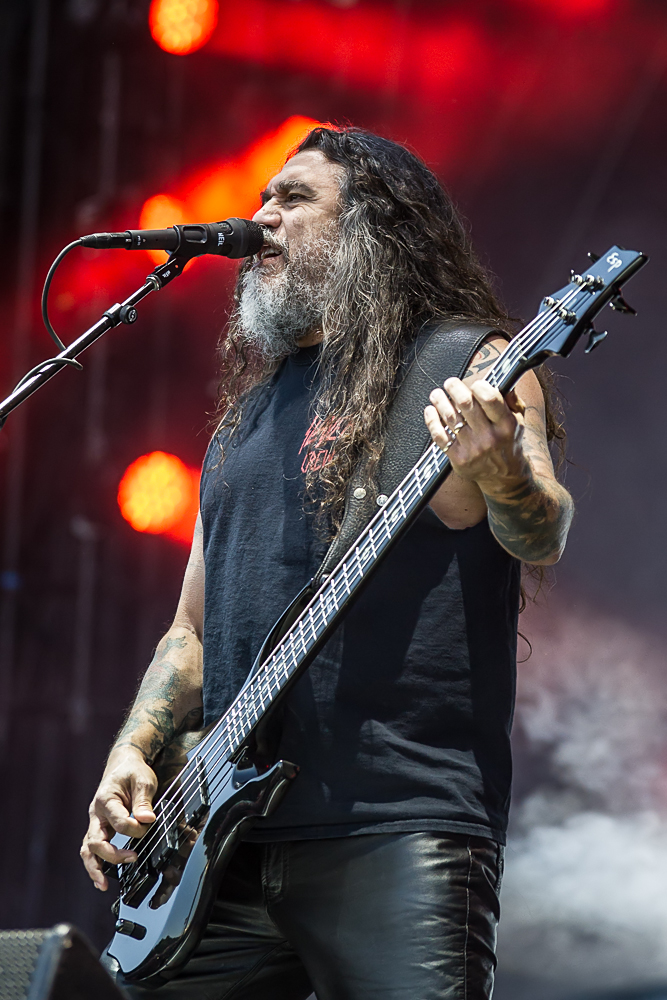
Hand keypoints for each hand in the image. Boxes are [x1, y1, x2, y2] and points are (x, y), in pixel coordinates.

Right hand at [80, 746, 157, 890]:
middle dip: (113, 854)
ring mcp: (96, 823)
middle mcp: (96, 814)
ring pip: (88, 849)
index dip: (135, 828)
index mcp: (106, 799)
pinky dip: (95, 866)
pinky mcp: (100, 829)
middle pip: (96, 841)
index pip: (118, 822)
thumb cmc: (133, 771)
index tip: (149, 824)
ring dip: (95, 867)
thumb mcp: (143, 780)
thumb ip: (144, 801)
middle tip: (132, 858)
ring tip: (103, 884)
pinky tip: (101, 880)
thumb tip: (147, 820)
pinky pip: (92, 849)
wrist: (123, 764)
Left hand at [424, 377, 528, 493]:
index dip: (478, 386)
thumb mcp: (518, 421)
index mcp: (506, 424)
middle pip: (466, 404)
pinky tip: (431, 410)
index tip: (474, 383)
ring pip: (450, 418)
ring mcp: (472, 449)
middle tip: (450, 383)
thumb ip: (512, 400)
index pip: (490, 398)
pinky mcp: (458, 459)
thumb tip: (504, 380)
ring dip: (440, 401)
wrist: (505, 477)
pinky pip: (439, 436)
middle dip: (454, 388)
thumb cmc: (508, 443)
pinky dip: (432, 420)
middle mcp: (489, 437)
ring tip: (436, 394)